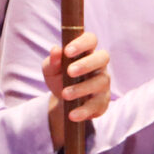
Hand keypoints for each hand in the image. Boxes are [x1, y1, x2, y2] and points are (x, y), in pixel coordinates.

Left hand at [42, 31, 110, 148]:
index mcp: (86, 51)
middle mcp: (99, 65)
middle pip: (103, 58)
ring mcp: (103, 83)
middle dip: (86, 64)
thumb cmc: (59, 77)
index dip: (82, 43)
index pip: (91, 39)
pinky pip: (97, 105)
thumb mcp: (51, 69)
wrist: (63, 100)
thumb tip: (55, 50)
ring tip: (65, 94)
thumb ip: (52, 60)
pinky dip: (84, 110)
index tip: (68, 51)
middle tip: (69, 72)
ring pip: (100, 82)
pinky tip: (72, 114)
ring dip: (82, 88)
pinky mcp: (102, 102)